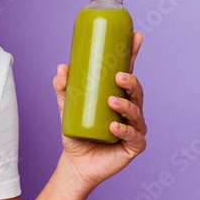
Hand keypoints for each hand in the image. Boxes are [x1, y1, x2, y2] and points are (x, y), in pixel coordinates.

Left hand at [52, 32, 146, 191]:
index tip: (137, 36)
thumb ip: (63, 87)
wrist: (76, 163)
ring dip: (127, 106)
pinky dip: (125, 131)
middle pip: (137, 91)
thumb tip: (62, 67)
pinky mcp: (134, 146)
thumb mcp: (66, 107)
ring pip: (137, 112)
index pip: (128, 72)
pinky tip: (114, 128)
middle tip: (118, 77)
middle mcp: (130, 109)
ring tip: (111, 103)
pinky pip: (134, 136)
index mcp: (118, 96)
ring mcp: (134, 127)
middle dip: (131, 81)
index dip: (134, 54)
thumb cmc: (77, 132)